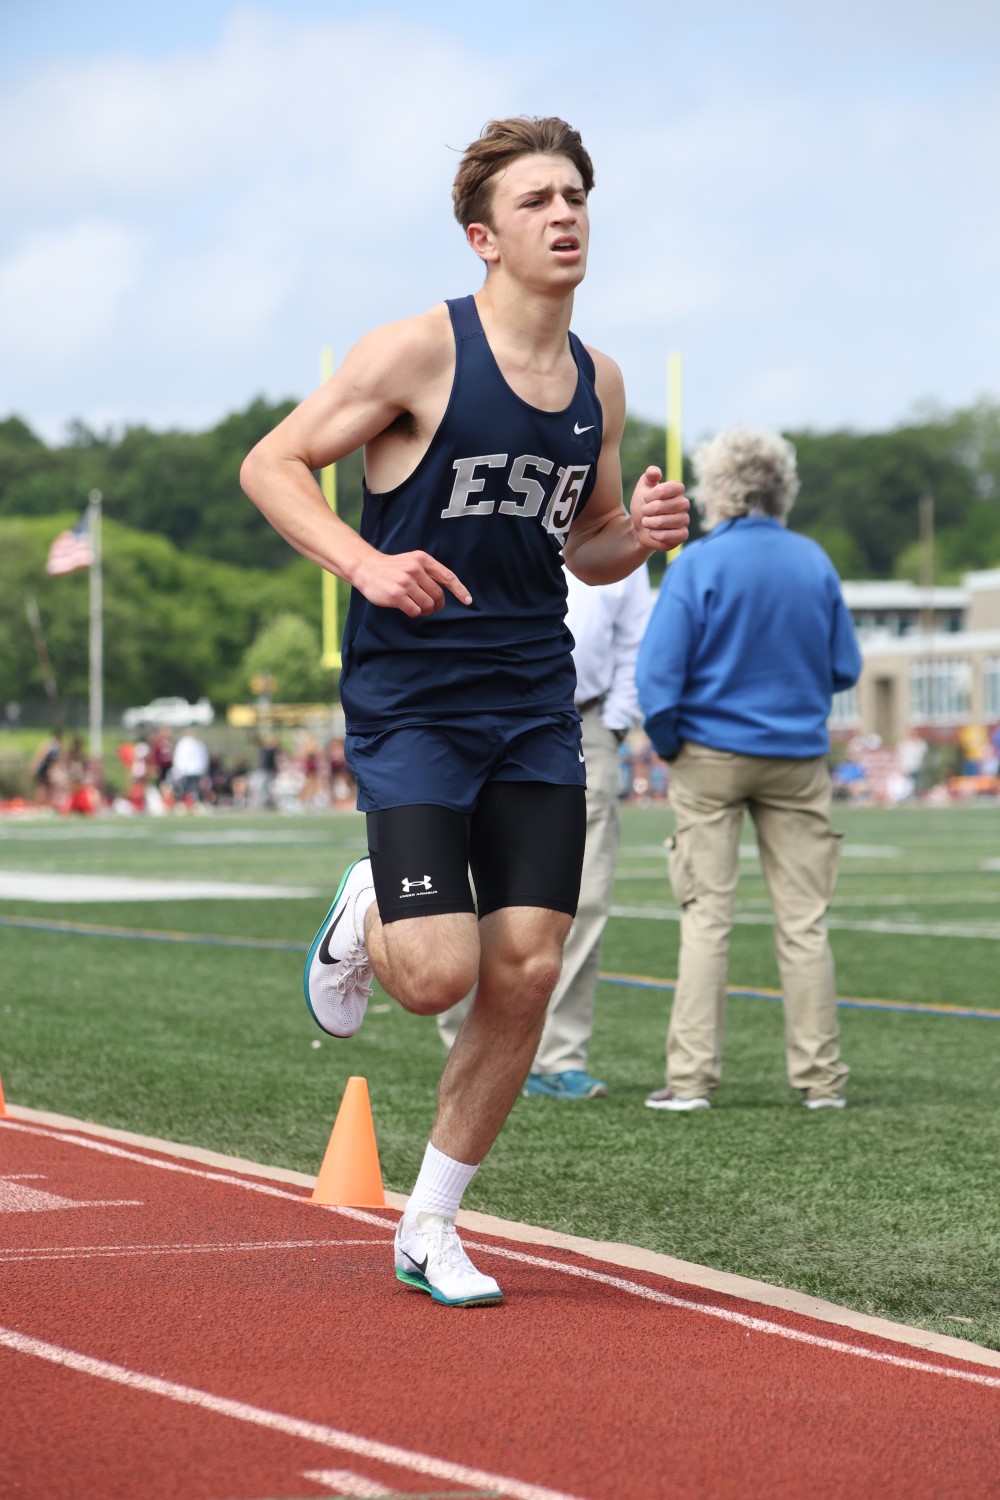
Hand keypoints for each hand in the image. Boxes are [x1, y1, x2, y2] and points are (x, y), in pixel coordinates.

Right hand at [354, 549, 472, 616]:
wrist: (366, 567)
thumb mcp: (412, 562)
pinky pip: (414, 611)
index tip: (468, 601)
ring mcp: (405, 582)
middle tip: (431, 607)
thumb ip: (429, 572)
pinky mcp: (396, 595)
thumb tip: (446, 592)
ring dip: (425, 610)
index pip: (447, 576)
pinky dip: (414, 613)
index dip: (460, 590)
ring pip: (427, 604)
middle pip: (438, 595)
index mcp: (422, 559)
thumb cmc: (393, 568)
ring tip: (418, 607)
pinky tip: (407, 607)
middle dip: (437, 605)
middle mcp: (415, 569)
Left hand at [630, 466, 689, 551]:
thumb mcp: (643, 487)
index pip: (664, 489)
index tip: (646, 498)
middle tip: (645, 512)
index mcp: (677, 489)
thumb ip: (649, 475)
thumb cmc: (643, 504)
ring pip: (663, 522)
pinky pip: (668, 536)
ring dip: (649, 523)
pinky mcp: (683, 535)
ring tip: (646, 522)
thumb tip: (655, 472)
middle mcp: (684, 503)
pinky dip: (655, 535)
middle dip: (646, 510)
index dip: (650, 495)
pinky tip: (652, 533)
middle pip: (661, 506)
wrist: (641, 526)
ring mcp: (685, 520)